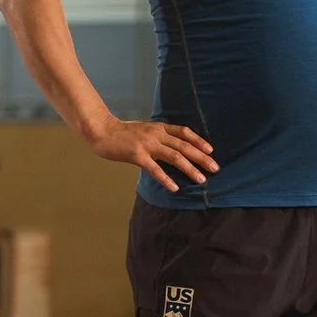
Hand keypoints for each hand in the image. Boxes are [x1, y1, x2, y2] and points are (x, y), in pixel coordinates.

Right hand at [93, 119, 217, 192]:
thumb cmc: (122, 133)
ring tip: (201, 179)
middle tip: (215, 168)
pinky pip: (155, 169)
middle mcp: (156, 135)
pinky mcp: (137, 155)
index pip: (184, 132)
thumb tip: (170, 146)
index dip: (198, 141)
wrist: (102, 131)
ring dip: (190, 168)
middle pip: (184, 146)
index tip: (210, 150)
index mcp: (159, 128)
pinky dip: (166, 179)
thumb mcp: (144, 130)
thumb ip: (157, 137)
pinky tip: (175, 188)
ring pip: (174, 157)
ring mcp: (147, 144)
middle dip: (201, 157)